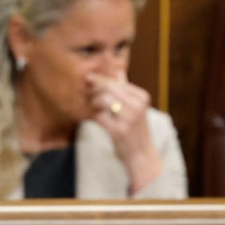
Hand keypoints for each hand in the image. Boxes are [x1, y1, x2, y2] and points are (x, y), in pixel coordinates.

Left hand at [87, 72, 163, 193]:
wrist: (141, 155)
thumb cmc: (135, 129)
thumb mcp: (135, 107)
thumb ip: (125, 88)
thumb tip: (117, 69)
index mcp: (141, 96)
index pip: (116, 81)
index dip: (100, 79)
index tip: (88, 79)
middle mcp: (137, 105)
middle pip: (109, 87)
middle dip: (93, 87)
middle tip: (84, 90)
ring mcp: (129, 118)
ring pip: (103, 99)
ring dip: (92, 102)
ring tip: (89, 106)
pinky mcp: (119, 130)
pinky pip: (99, 116)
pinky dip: (91, 115)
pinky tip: (89, 116)